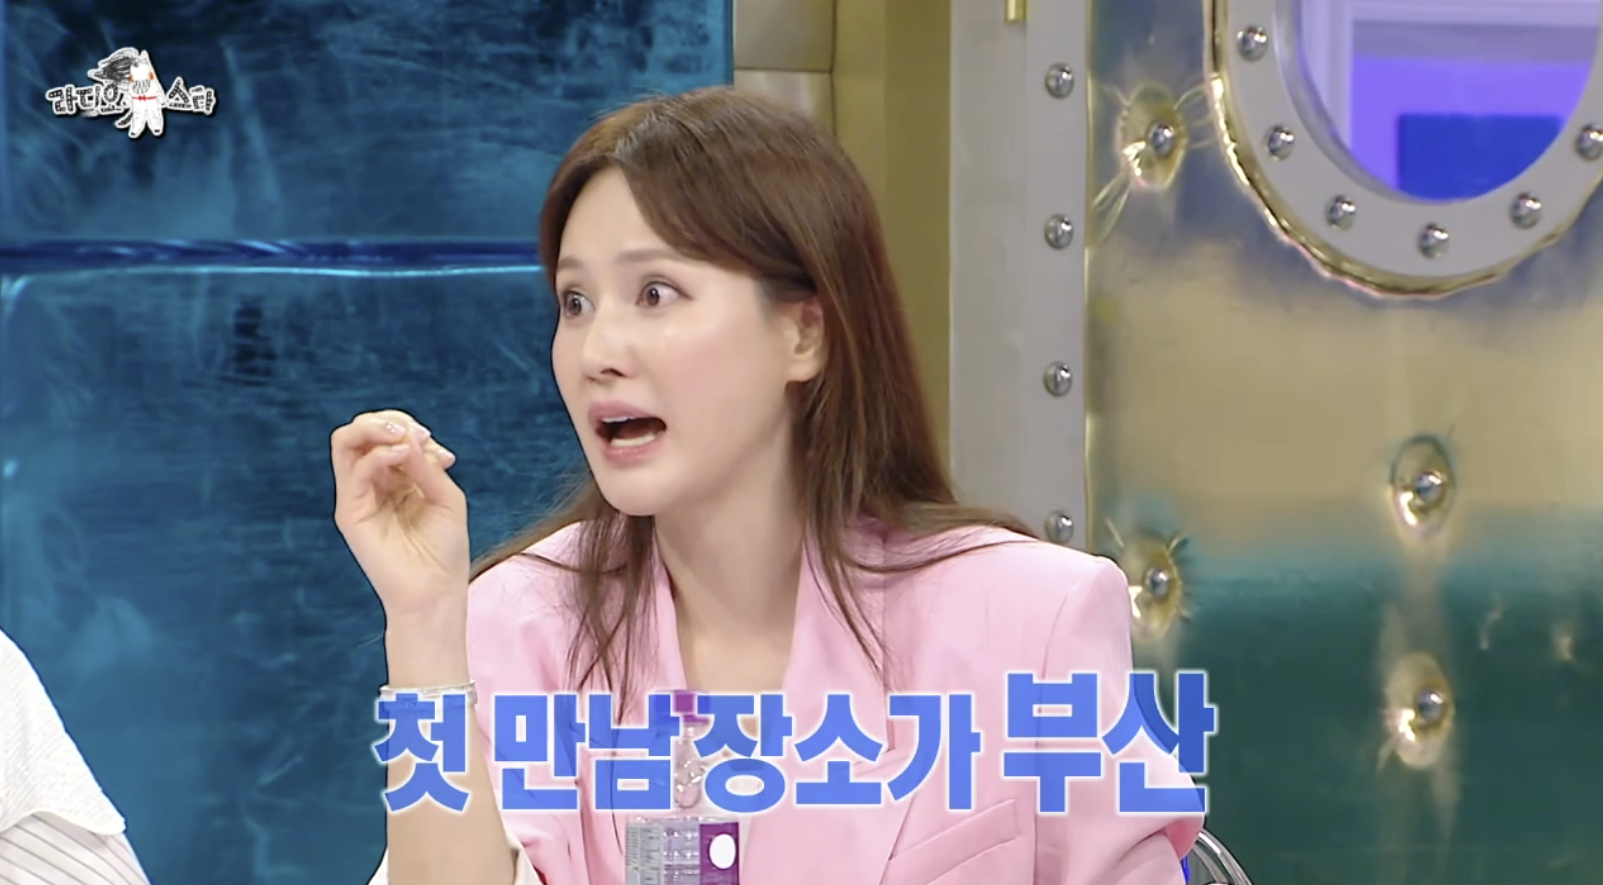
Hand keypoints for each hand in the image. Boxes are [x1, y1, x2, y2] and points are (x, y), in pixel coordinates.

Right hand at [332, 410, 468, 619]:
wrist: (435, 592)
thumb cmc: (445, 549)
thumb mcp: (445, 496)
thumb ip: (426, 464)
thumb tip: (408, 435)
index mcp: (396, 478)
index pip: (388, 434)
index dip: (411, 428)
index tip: (443, 452)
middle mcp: (373, 483)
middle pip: (361, 431)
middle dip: (390, 421)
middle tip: (420, 434)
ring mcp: (358, 496)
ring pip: (345, 442)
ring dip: (375, 427)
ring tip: (403, 435)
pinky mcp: (350, 513)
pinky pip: (355, 470)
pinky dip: (379, 454)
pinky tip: (404, 456)